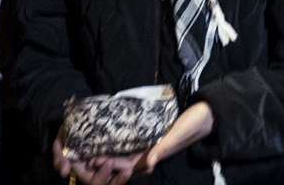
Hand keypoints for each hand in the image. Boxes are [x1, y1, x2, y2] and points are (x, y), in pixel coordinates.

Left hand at [53, 101, 214, 183]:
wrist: (203, 116)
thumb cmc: (192, 126)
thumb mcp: (176, 137)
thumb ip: (162, 149)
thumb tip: (148, 163)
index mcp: (151, 159)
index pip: (124, 167)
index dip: (107, 166)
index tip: (91, 160)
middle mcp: (144, 155)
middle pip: (117, 161)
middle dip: (99, 161)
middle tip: (79, 154)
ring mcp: (144, 146)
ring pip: (119, 152)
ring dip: (103, 151)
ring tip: (85, 146)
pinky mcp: (145, 136)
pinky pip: (126, 141)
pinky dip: (113, 140)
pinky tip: (101, 132)